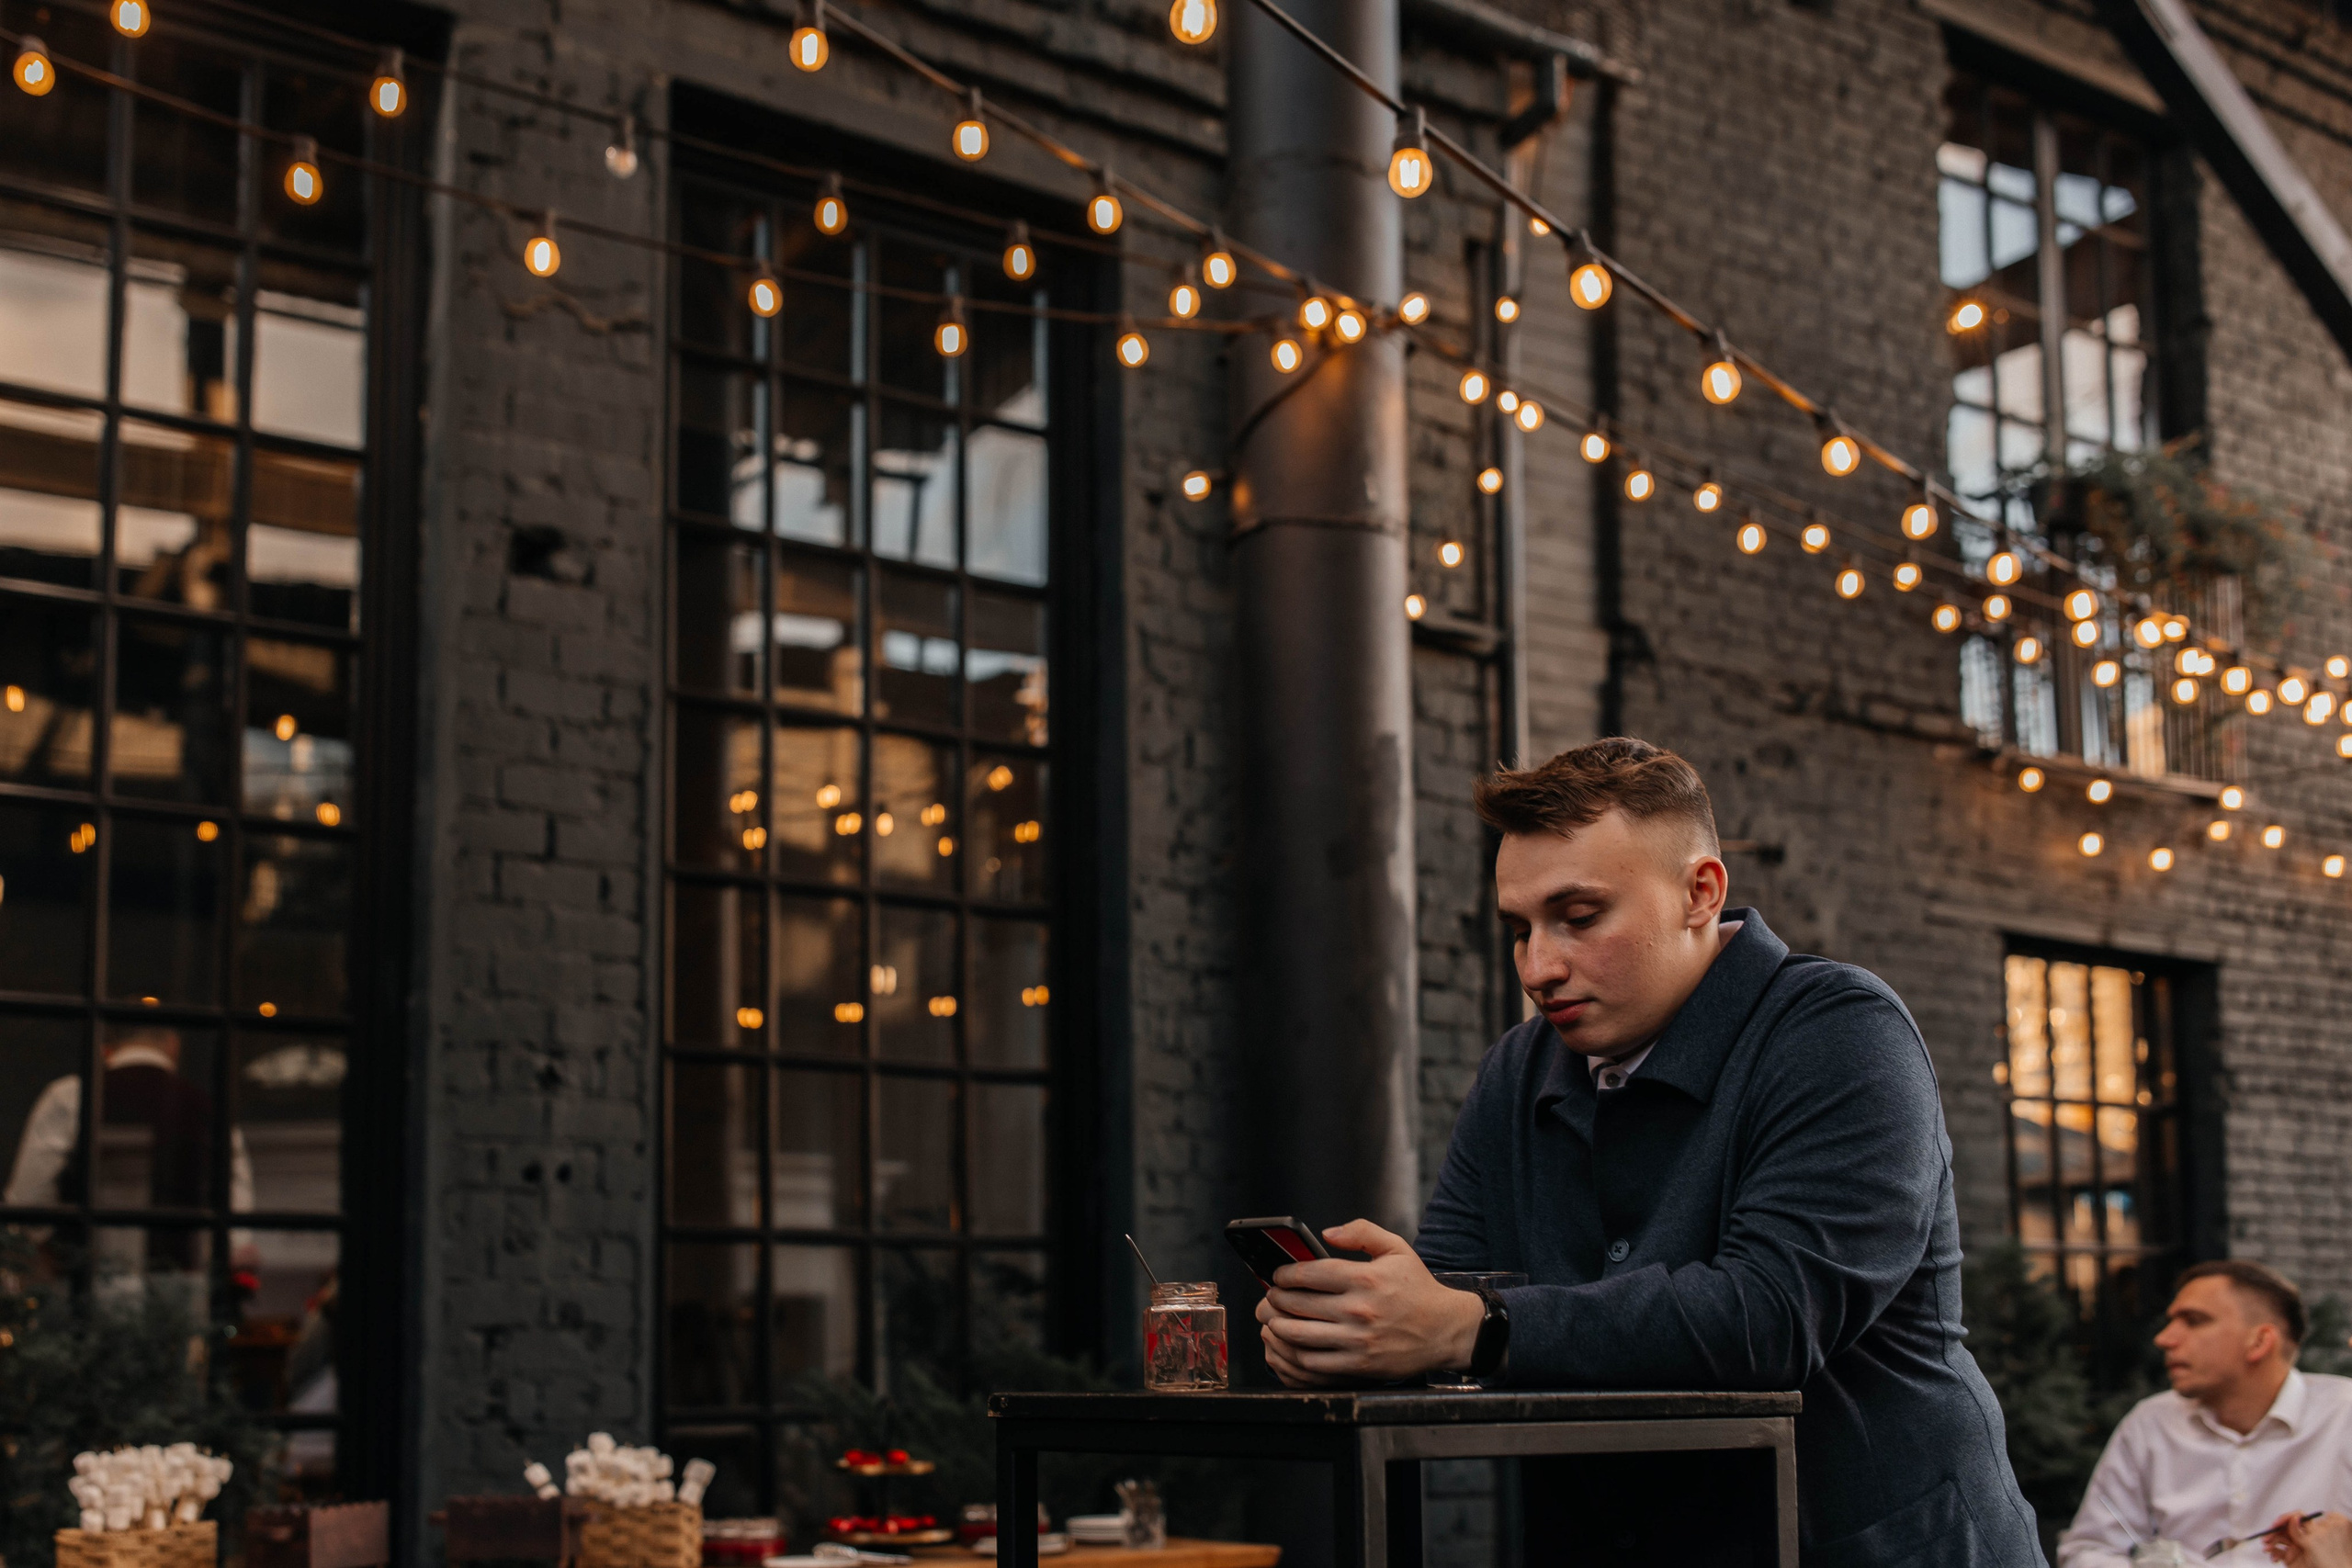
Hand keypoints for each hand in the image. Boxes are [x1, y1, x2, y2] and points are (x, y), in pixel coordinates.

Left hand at [1253, 1219, 1485, 1387]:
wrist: (1446, 1330)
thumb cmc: (1418, 1289)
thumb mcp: (1396, 1248)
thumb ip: (1362, 1232)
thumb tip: (1327, 1234)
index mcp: (1365, 1278)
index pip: (1310, 1273)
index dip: (1285, 1274)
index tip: (1277, 1276)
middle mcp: (1359, 1310)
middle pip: (1298, 1304)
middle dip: (1275, 1299)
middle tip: (1270, 1297)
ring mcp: (1357, 1341)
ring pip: (1299, 1335)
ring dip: (1277, 1326)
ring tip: (1272, 1319)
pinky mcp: (1359, 1365)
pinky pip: (1313, 1362)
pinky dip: (1293, 1353)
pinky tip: (1290, 1344)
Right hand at [2271, 1513, 2351, 1567]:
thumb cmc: (2326, 1564)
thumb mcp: (2314, 1544)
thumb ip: (2302, 1531)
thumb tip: (2294, 1517)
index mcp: (2310, 1532)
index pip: (2296, 1519)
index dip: (2285, 1519)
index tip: (2275, 1524)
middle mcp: (2302, 1538)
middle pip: (2283, 1529)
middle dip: (2273, 1532)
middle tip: (2266, 1537)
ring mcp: (2295, 1547)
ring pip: (2278, 1540)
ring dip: (2270, 1543)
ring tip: (2267, 1548)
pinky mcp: (2289, 1557)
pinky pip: (2277, 1551)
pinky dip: (2272, 1552)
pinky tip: (2273, 1556)